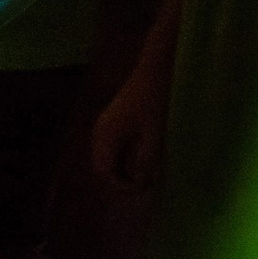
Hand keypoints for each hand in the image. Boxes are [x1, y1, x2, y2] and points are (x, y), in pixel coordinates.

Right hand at [91, 63, 168, 199]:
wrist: (156, 68)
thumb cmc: (157, 100)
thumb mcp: (156, 135)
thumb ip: (146, 162)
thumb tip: (139, 184)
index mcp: (106, 135)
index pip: (105, 171)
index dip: (122, 186)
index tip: (143, 190)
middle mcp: (101, 131)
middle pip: (104, 166)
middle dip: (123, 180)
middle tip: (147, 185)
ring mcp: (106, 125)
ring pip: (109, 157)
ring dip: (126, 169)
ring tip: (149, 174)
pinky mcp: (115, 120)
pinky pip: (115, 147)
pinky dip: (128, 157)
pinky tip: (146, 158)